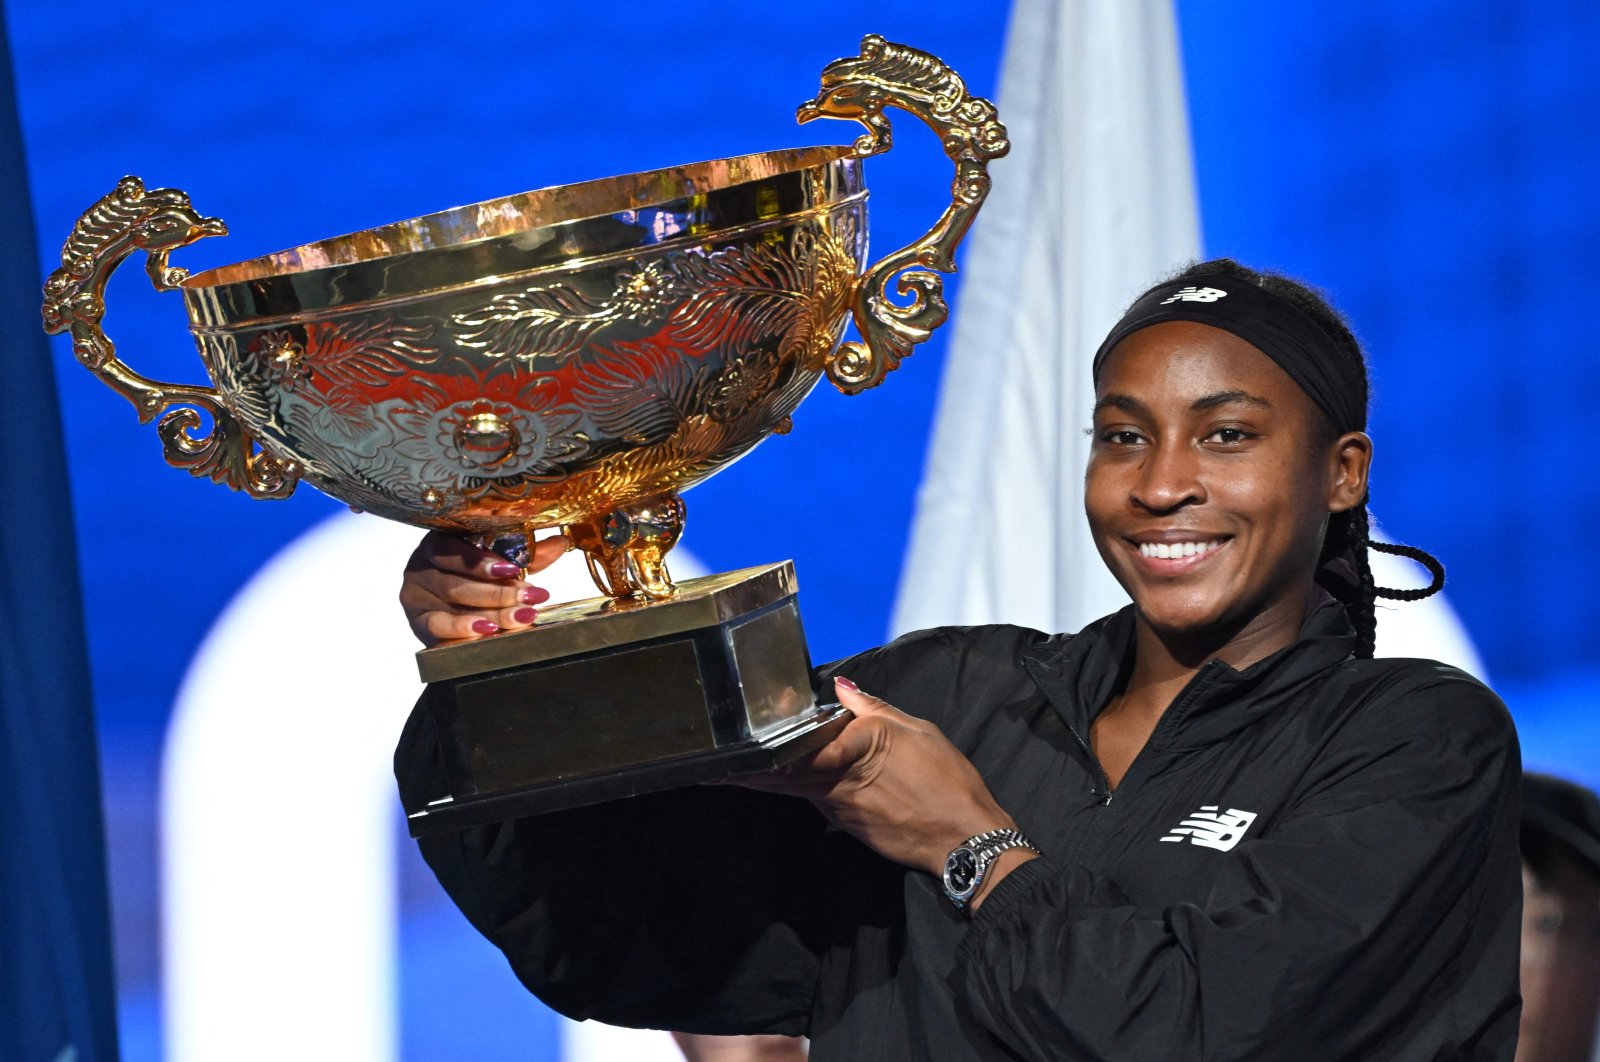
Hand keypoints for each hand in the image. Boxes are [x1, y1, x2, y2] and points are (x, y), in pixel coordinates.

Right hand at [399, 530, 569, 646]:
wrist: (447, 603)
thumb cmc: (473, 574)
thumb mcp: (499, 560)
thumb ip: (526, 554)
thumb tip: (559, 544)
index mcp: (438, 541)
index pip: (454, 549)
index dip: (482, 561)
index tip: (514, 569)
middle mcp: (420, 566)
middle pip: (458, 582)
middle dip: (499, 592)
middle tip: (531, 598)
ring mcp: (415, 596)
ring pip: (453, 605)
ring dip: (491, 612)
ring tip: (521, 616)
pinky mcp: (417, 622)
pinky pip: (437, 627)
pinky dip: (462, 630)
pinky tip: (486, 631)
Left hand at [736, 678, 1029, 884]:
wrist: (965, 838)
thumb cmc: (948, 781)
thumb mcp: (918, 731)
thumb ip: (874, 709)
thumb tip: (841, 689)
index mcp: (859, 749)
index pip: (805, 746)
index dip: (770, 748)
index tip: (740, 746)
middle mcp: (842, 782)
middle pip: (787, 773)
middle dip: (752, 769)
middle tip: (715, 767)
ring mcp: (843, 808)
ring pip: (797, 790)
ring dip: (767, 781)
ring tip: (734, 773)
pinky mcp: (849, 826)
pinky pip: (816, 802)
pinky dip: (797, 792)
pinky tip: (783, 785)